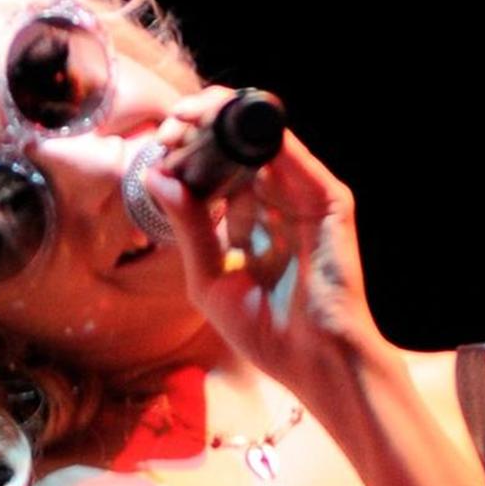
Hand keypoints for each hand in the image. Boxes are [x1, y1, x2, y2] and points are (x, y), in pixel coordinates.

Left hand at [141, 93, 386, 395]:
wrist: (314, 362)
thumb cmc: (266, 333)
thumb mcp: (209, 280)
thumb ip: (188, 229)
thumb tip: (157, 177)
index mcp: (248, 223)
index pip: (217, 171)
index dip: (188, 152)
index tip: (158, 146)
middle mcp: (276, 204)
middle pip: (238, 148)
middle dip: (201, 128)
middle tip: (168, 126)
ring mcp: (304, 198)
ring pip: (262, 140)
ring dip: (222, 123)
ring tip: (185, 123)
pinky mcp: (327, 200)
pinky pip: (290, 155)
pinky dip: (256, 136)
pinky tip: (223, 132)